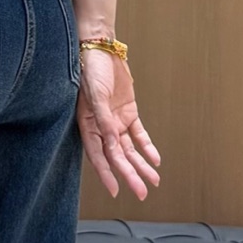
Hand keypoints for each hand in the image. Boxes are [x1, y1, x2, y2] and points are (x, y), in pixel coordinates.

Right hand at [76, 47, 161, 198]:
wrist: (101, 49)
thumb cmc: (91, 70)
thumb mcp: (95, 95)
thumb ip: (103, 120)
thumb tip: (112, 144)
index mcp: (87, 125)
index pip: (99, 155)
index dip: (106, 174)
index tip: (115, 191)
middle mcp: (101, 127)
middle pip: (117, 157)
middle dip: (129, 175)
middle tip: (141, 193)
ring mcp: (116, 121)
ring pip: (130, 149)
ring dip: (140, 165)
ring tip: (153, 181)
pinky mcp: (128, 113)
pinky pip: (139, 134)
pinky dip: (147, 147)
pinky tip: (154, 160)